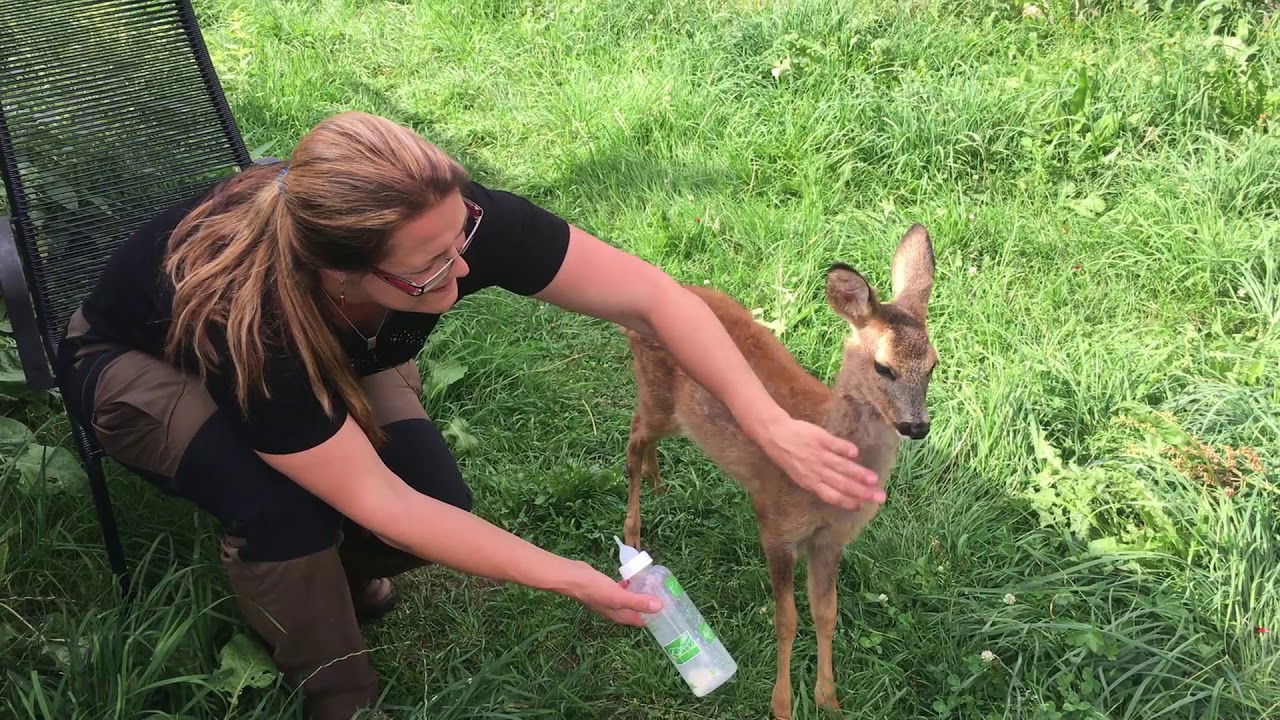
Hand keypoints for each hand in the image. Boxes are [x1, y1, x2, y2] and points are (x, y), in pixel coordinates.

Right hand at [566, 562, 661, 626]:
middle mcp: (618, 611)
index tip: (670, 608)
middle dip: (652, 604)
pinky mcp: (608, 589)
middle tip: (665, 593)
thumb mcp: (618, 596)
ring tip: (654, 583)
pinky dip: (631, 585)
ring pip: (632, 599)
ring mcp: (612, 600)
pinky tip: (635, 576)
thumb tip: (659, 607)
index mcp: (621, 616)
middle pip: (639, 610)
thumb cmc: (595, 589)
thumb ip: (638, 602)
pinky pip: (624, 589)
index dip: (656, 617)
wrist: (573, 578)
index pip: (643, 621)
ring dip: (642, 593)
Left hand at [757, 415, 883, 508]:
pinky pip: (835, 445)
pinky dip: (845, 449)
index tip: (863, 505)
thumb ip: (819, 482)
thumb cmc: (788, 456)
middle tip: (880, 496)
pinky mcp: (819, 438)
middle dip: (862, 492)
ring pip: (841, 467)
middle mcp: (815, 471)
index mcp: (810, 482)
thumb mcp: (800, 474)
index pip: (832, 496)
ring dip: (858, 473)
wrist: (775, 434)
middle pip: (842, 484)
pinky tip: (856, 453)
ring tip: (874, 479)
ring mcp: (818, 455)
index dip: (848, 502)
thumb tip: (840, 489)